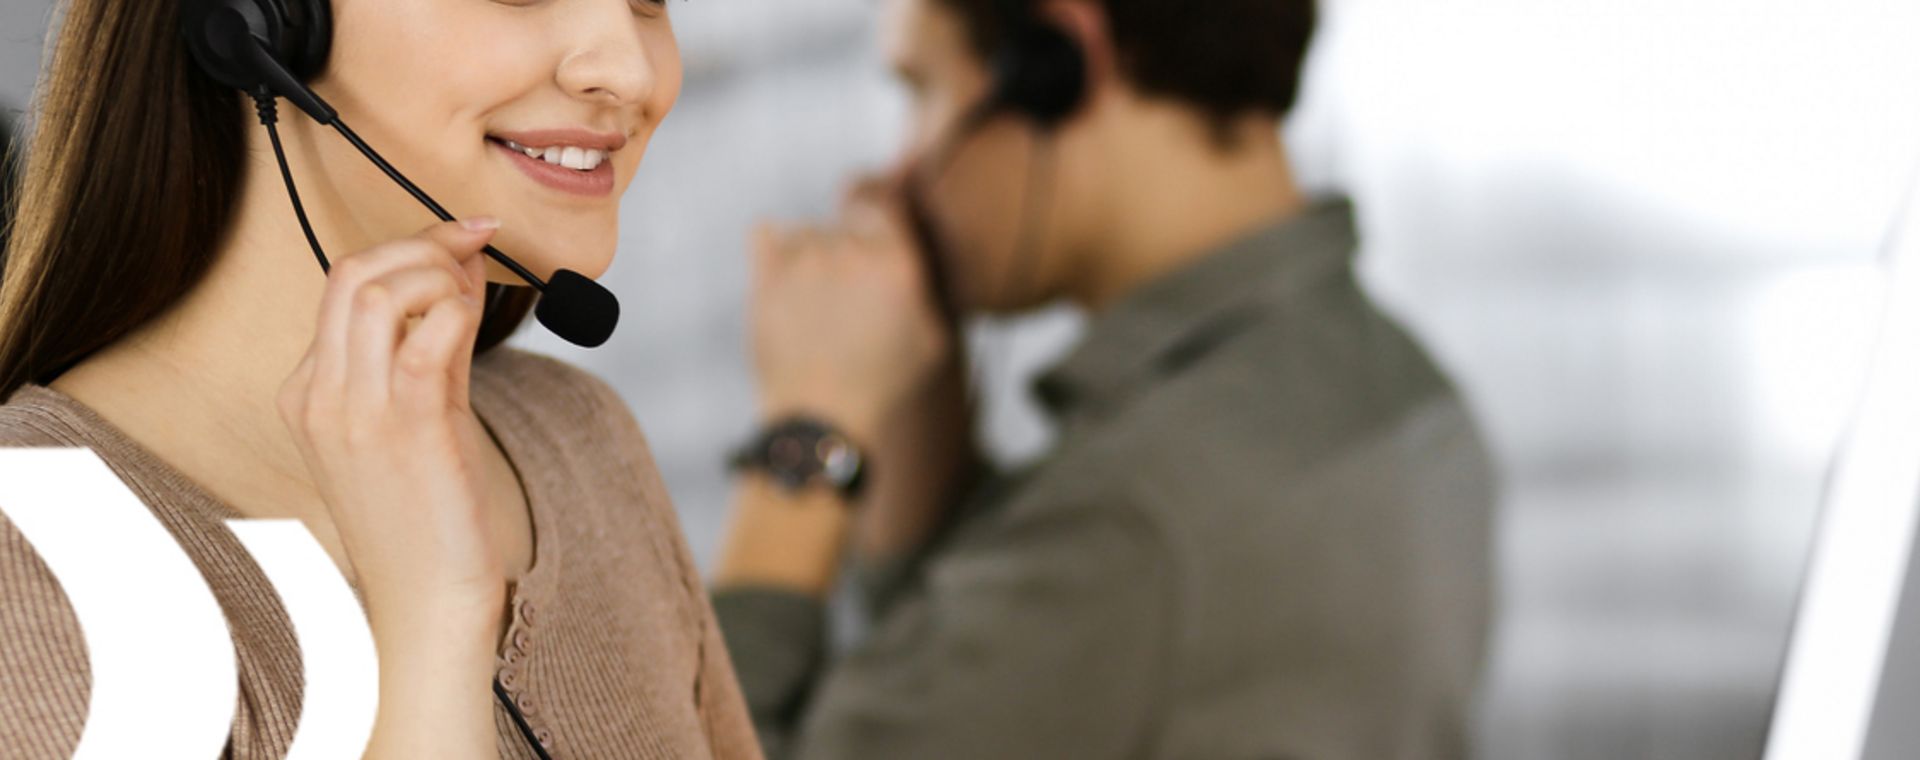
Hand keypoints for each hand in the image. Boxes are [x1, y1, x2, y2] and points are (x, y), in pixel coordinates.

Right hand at [276, 219, 506, 621]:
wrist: (426, 596)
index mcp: (306, 390)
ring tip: (475, 295)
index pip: (343, 285)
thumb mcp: (422, 410)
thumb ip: (437, 337)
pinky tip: (478, 324)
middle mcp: (318, 395)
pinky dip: (459, 309)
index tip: (462, 237)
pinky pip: (427, 335)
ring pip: (379, 291)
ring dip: (440, 272)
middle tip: (474, 245)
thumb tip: (464, 262)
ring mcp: (354, 411)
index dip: (409, 248)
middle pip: (352, 274)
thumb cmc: (427, 509)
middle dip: (420, 243)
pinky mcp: (406, 426)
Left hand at [751, 177, 953, 443]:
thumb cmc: (884, 385)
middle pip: (845, 219)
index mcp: (896, 263)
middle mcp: (849, 253)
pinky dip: (773, 247)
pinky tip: (786, 278)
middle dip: (850, 245)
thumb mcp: (933, 337)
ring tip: (819, 298)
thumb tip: (918, 243)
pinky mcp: (765, 278)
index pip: (881, 201)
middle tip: (851, 291)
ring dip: (812, 251)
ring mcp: (803, 263)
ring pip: (806, 230)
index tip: (874, 236)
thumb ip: (928, 280)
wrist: (823, 419)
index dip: (877, 215)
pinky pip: (764, 232)